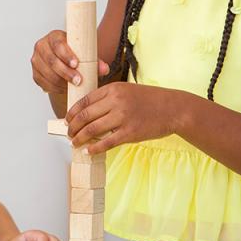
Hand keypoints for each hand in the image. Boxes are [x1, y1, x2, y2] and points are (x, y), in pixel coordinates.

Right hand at [30, 30, 108, 94]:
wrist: (64, 59)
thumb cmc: (75, 53)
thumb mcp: (85, 53)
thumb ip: (95, 61)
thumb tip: (104, 69)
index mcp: (53, 37)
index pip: (58, 44)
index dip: (66, 55)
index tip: (76, 64)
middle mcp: (41, 47)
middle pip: (51, 60)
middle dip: (65, 72)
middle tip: (78, 80)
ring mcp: (36, 61)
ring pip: (47, 73)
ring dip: (61, 82)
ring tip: (74, 86)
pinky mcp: (35, 74)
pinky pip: (44, 83)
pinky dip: (55, 87)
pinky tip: (65, 88)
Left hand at [66, 82, 182, 152]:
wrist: (173, 108)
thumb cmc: (151, 100)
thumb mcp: (128, 90)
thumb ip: (109, 98)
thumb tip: (89, 112)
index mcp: (114, 89)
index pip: (85, 100)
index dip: (72, 112)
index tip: (67, 119)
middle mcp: (116, 101)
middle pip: (85, 115)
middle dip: (73, 126)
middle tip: (69, 133)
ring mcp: (123, 117)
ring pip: (93, 129)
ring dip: (80, 138)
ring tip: (75, 143)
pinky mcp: (130, 132)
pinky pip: (106, 142)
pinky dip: (95, 148)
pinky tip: (89, 151)